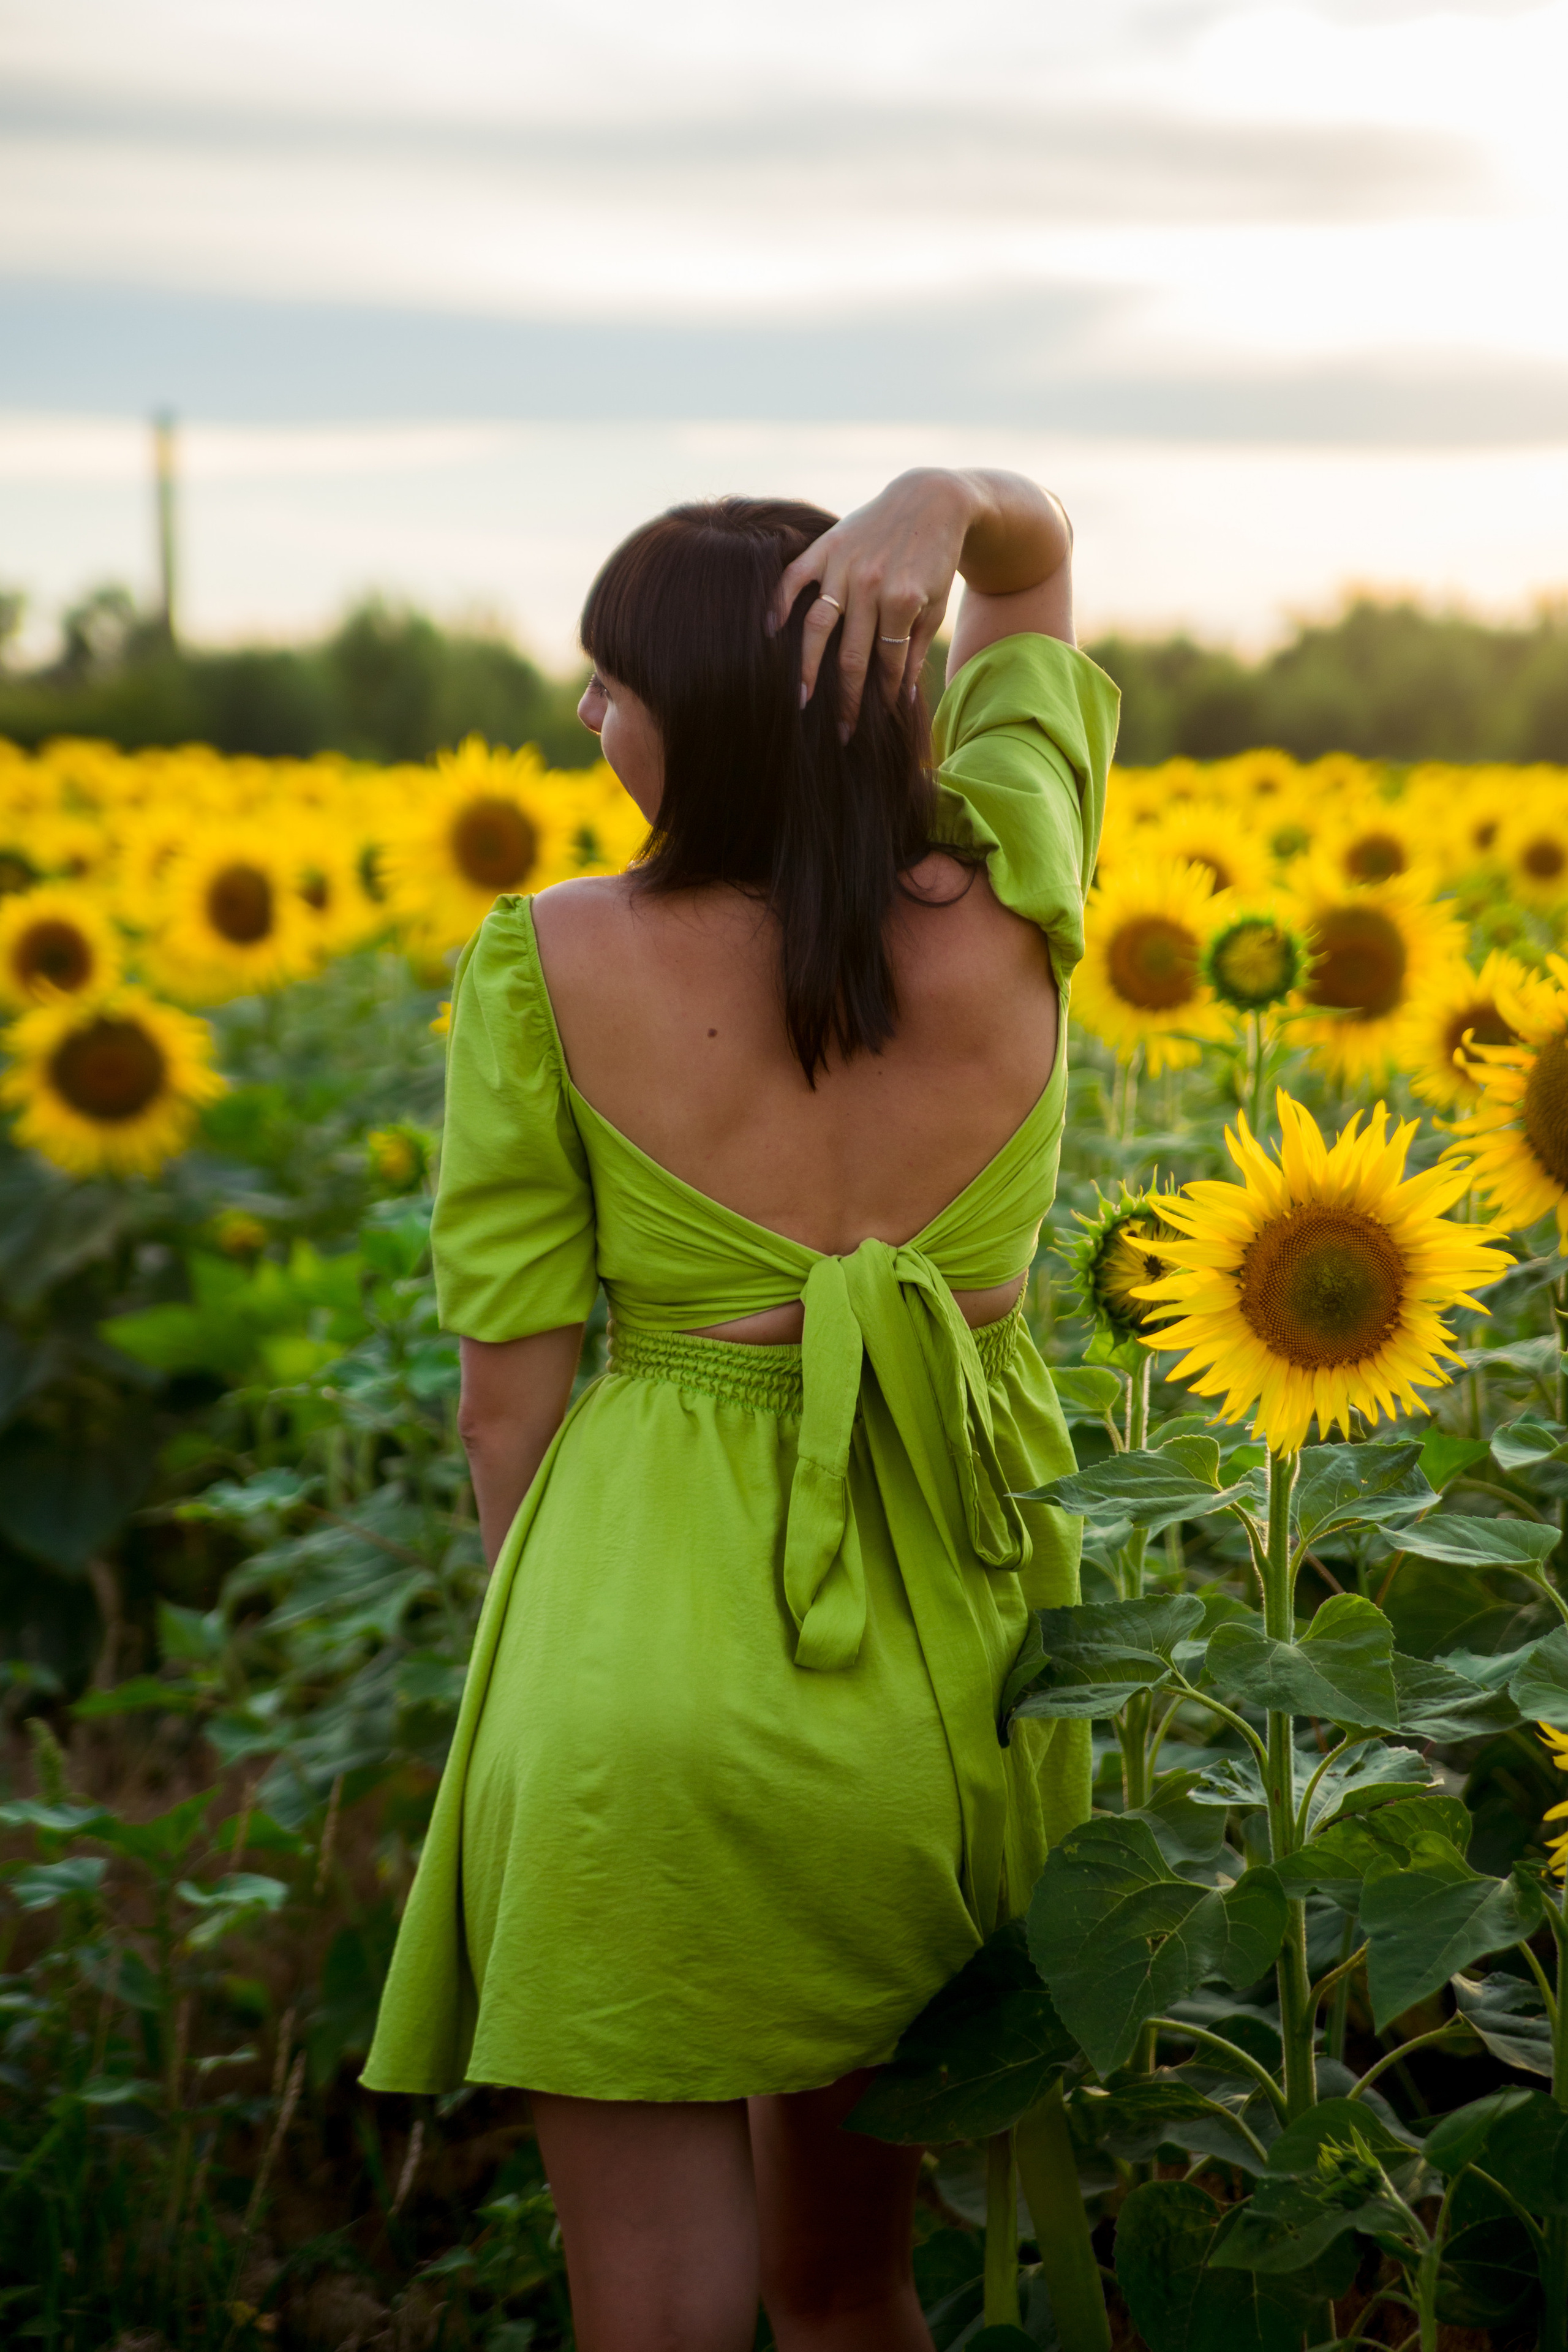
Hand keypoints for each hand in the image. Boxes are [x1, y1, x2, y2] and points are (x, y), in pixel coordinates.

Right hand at [772, 469, 978, 739]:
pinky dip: (779, 602)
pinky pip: (795, 578)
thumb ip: (916, 648)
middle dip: (846, 699)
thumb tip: (900, 697)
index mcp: (903, 601)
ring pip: (818, 626)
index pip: (887, 662)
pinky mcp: (828, 547)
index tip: (877, 721)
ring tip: (800, 700)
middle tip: (840, 733)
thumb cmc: (935, 559)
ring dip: (806, 667)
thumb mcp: (934, 605)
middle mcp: (871, 585)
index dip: (882, 695)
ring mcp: (845, 566)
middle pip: (850, 656)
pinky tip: (769, 630)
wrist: (931, 500)